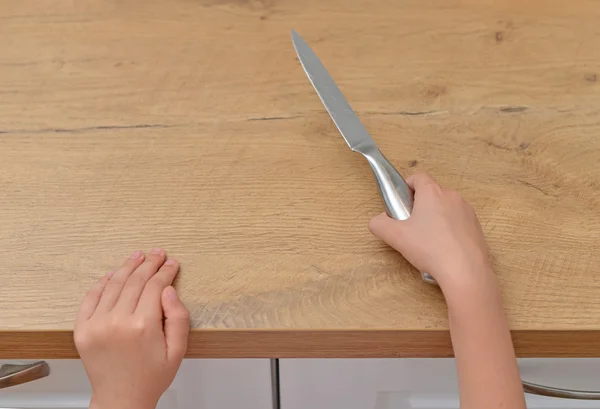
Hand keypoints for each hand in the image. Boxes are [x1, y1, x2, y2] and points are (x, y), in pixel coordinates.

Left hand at [74, 249, 189, 408]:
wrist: (121, 398)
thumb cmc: (151, 377)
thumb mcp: (178, 350)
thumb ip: (178, 317)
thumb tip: (168, 289)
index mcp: (143, 326)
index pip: (156, 286)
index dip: (165, 271)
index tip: (171, 263)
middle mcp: (117, 321)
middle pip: (135, 280)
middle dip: (149, 264)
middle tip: (157, 254)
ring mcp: (96, 324)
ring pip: (113, 284)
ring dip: (127, 267)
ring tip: (137, 257)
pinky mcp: (82, 329)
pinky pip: (91, 297)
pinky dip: (102, 282)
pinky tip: (113, 274)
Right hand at [369, 172, 492, 291]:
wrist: (465, 271)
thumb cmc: (430, 249)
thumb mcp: (395, 237)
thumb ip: (379, 225)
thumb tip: (377, 221)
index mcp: (432, 192)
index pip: (418, 177)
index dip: (407, 187)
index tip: (401, 203)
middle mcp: (451, 196)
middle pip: (431, 194)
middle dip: (419, 206)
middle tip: (410, 227)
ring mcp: (467, 211)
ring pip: (445, 208)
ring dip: (435, 218)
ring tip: (428, 242)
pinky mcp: (476, 226)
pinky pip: (457, 222)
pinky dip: (449, 230)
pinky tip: (444, 249)